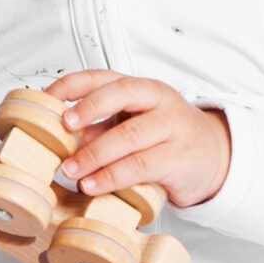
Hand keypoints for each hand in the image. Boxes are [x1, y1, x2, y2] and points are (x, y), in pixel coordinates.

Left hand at [47, 72, 231, 207]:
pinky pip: (140, 166)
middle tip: (62, 128)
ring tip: (69, 170)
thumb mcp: (135, 124)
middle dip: (88, 108)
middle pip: (121, 94)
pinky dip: (111, 177)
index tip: (48, 99)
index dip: (73, 85)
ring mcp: (172, 128)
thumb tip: (60, 139)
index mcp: (142, 88)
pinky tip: (93, 185)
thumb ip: (102, 128)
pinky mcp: (179, 158)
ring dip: (93, 154)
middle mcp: (159, 101)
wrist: (215, 156)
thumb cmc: (166, 138)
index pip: (104, 77)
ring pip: (128, 136)